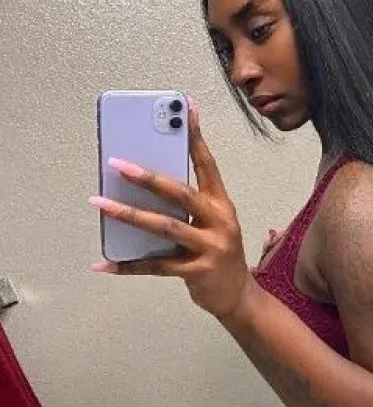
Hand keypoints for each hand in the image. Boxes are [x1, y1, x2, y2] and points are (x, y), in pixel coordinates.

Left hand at [89, 99, 252, 318]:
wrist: (238, 296)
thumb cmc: (218, 254)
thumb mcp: (211, 224)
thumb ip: (187, 206)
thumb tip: (145, 183)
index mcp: (221, 204)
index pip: (207, 165)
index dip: (196, 138)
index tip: (186, 109)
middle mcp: (220, 221)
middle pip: (182, 194)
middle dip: (148, 177)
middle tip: (117, 164)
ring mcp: (211, 247)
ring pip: (166, 227)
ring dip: (129, 215)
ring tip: (100, 204)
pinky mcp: (198, 272)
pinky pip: (157, 266)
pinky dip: (128, 265)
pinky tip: (104, 263)